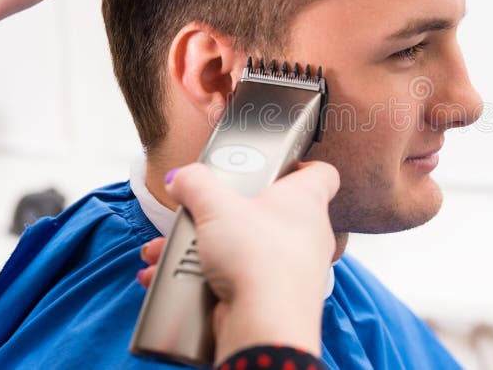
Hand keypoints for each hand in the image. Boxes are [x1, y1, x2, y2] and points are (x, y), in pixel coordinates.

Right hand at [139, 161, 339, 360]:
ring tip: (170, 252)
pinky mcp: (275, 299)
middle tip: (204, 213)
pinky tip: (174, 282)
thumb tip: (183, 178)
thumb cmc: (258, 258)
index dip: (300, 165)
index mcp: (306, 201)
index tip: (275, 165)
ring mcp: (294, 269)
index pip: (322, 173)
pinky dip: (207, 281)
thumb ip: (196, 184)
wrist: (265, 327)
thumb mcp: (216, 205)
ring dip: (207, 250)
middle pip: (271, 212)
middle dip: (229, 215)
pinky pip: (240, 282)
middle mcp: (308, 234)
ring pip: (248, 250)